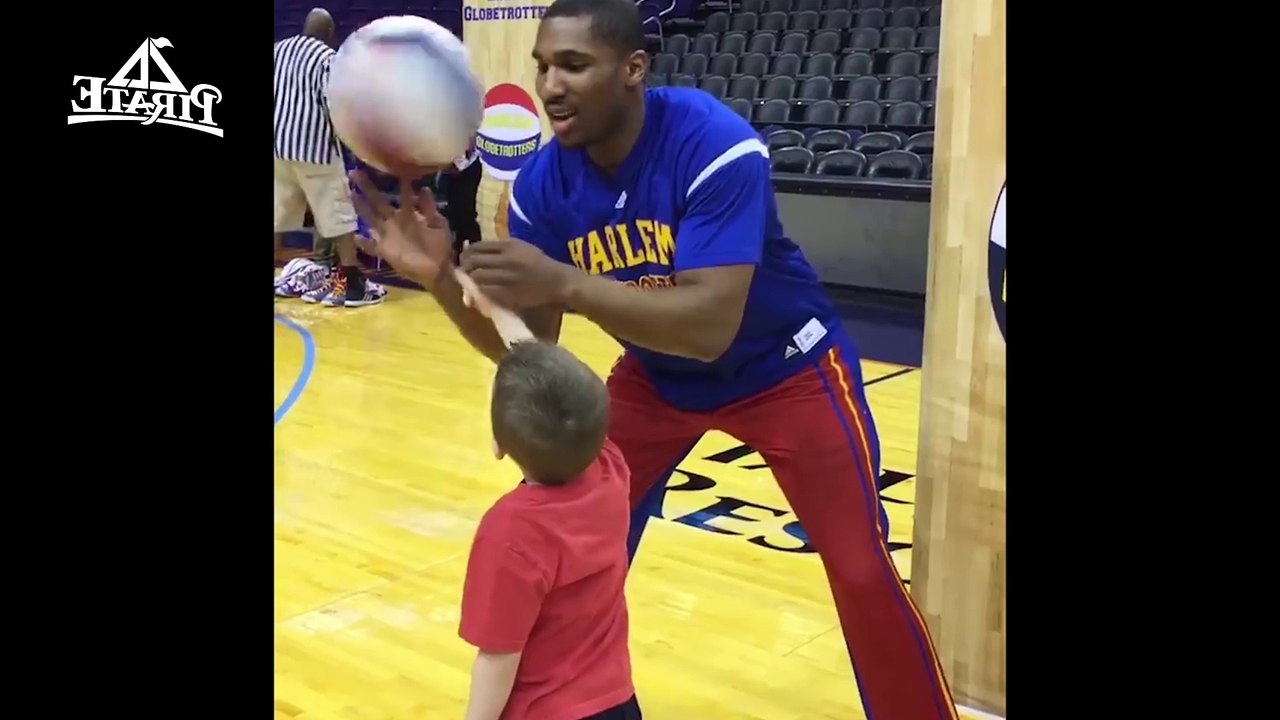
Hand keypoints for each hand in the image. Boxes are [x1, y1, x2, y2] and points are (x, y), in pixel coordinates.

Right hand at [349, 170, 452, 291]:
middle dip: (368, 188)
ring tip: (351, 193)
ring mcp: (388, 236)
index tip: (388, 166)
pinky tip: (355, 236)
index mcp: (408, 214)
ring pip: (371, 218)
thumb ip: (429, 208)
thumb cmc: (439, 245)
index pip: (401, 194)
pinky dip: (363, 243)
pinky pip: (371, 246)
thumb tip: (423, 188)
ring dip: (361, 207)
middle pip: (378, 202)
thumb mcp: (438, 224)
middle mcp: (395, 222)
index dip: (396, 182)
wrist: (438, 270)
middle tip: (355, 172)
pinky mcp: (385, 251)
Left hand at [460, 238, 580, 309]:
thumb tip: (470, 248)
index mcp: (508, 246)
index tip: (465, 259)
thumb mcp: (519, 246)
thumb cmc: (537, 262)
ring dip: (471, 280)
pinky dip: (480, 291)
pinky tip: (483, 291)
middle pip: (473, 261)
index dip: (466, 253)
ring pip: (477, 277)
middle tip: (465, 272)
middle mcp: (506, 260)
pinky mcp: (509, 293)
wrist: (556, 280)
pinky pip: (486, 291)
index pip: (476, 247)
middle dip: (465, 267)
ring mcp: (507, 277)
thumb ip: (497, 247)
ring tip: (472, 282)